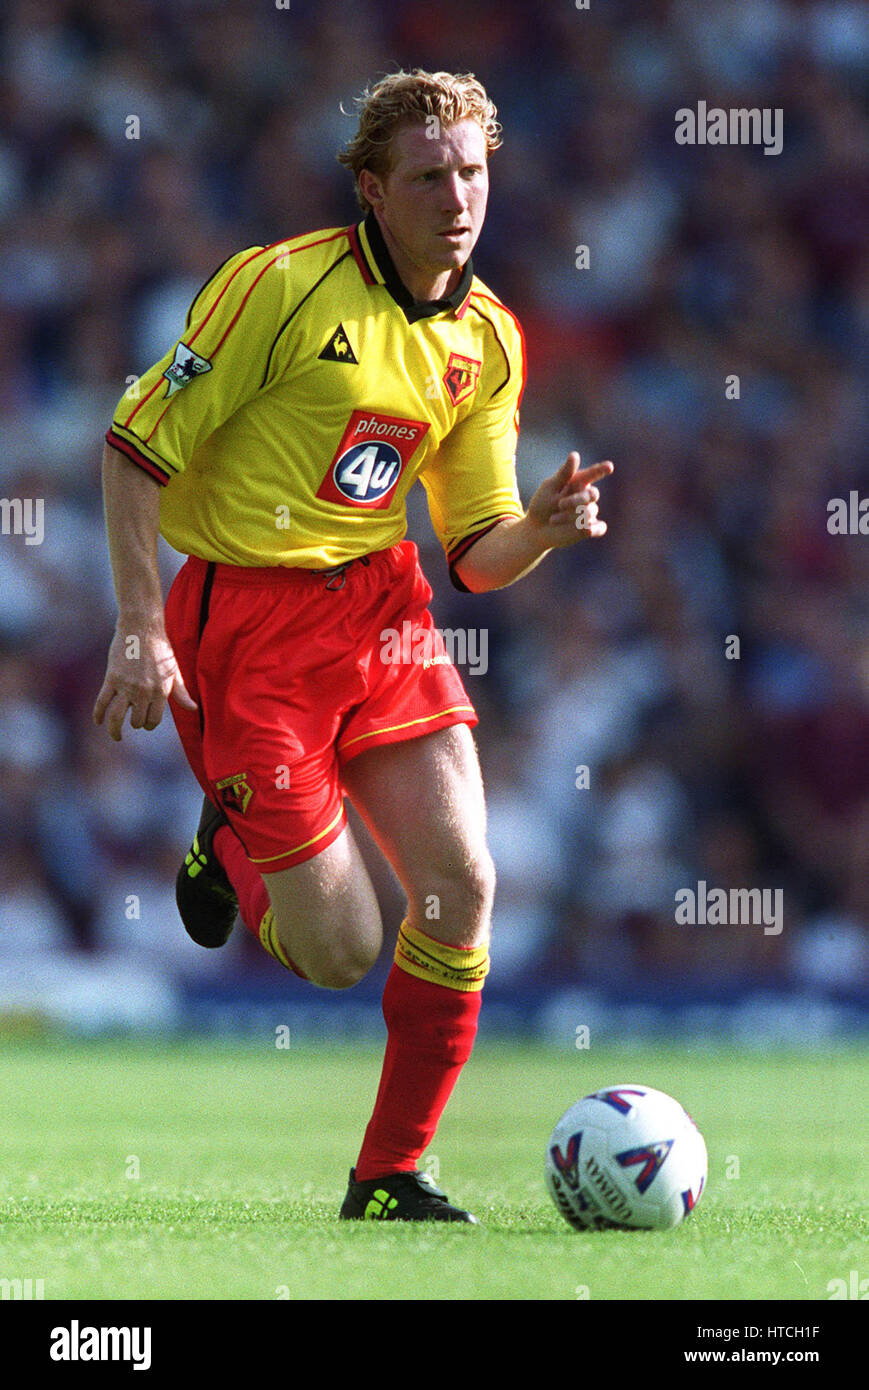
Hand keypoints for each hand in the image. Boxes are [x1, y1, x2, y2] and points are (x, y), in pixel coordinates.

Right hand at [93, 624, 195, 741]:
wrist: (142, 627)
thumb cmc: (161, 649)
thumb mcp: (174, 671)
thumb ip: (181, 693)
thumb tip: (193, 709)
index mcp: (161, 691)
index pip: (153, 720)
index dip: (149, 724)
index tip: (145, 723)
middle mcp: (144, 691)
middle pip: (137, 720)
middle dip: (135, 723)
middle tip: (133, 721)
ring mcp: (127, 685)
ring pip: (117, 717)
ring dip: (115, 730)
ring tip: (116, 735)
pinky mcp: (112, 678)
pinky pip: (102, 702)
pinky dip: (98, 714)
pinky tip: (98, 721)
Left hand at [527, 452, 613, 547]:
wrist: (536, 528)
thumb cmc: (542, 503)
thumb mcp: (550, 487)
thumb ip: (564, 473)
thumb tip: (575, 454)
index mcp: (579, 482)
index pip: (593, 473)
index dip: (601, 470)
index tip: (609, 467)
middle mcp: (586, 496)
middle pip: (592, 495)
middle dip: (577, 500)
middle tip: (560, 504)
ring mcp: (589, 512)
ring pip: (589, 513)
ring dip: (569, 516)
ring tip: (552, 519)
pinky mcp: (590, 528)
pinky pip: (600, 528)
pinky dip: (595, 528)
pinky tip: (588, 530)